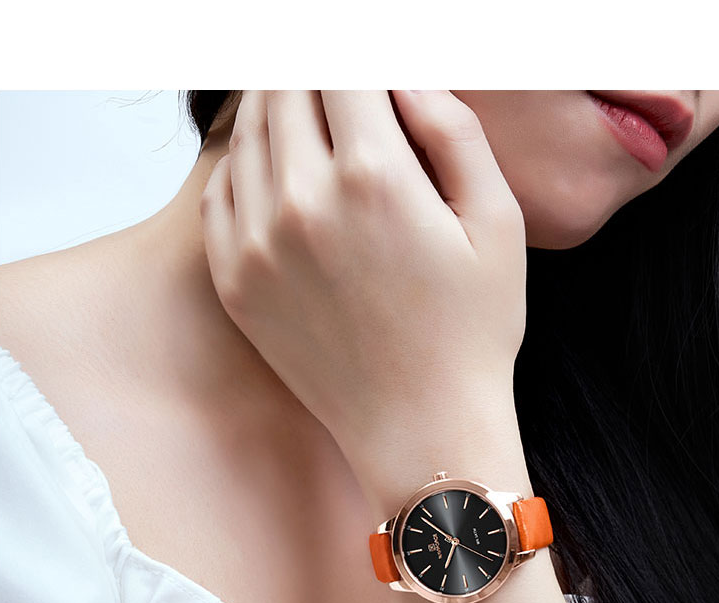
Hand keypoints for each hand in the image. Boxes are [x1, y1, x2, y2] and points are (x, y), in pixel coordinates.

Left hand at [200, 91, 527, 509]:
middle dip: (313, 72)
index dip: (358, 55)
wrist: (423, 432)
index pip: (342, 63)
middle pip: (285, 84)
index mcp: (374, 176)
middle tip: (338, 84)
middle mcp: (302, 202)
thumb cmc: (470, 335)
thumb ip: (454, 127)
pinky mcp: (235, 282)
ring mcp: (258, 244)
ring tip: (311, 113)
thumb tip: (405, 73)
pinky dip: (246, 165)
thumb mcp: (498, 221)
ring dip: (277, 107)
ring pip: (248, 131)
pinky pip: (220, 191)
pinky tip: (280, 170)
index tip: (369, 69)